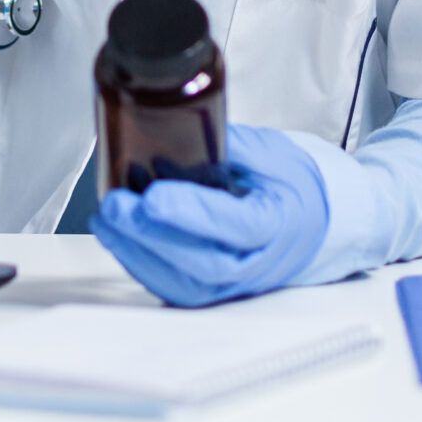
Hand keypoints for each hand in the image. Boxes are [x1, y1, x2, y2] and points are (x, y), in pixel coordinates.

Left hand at [91, 122, 328, 305]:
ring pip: (182, 284)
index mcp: (278, 223)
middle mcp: (257, 264)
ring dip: (136, 252)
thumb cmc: (291, 186)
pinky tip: (116, 236)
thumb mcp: (269, 152)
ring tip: (106, 218)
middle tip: (116, 205)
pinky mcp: (212, 293)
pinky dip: (139, 263)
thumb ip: (224, 144)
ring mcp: (234, 286)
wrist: (315, 223)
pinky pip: (172, 288)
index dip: (191, 213)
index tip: (153, 195)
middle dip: (151, 235)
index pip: (234, 225)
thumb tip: (172, 128)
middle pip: (202, 263)